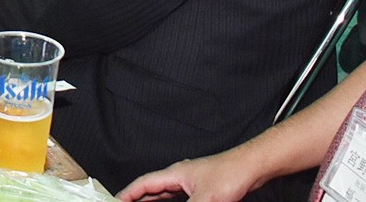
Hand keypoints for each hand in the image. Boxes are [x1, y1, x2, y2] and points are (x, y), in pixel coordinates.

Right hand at [116, 151, 267, 201]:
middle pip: (151, 188)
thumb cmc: (230, 175)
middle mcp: (180, 176)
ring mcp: (191, 182)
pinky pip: (176, 197)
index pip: (143, 184)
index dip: (127, 194)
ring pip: (164, 193)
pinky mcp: (202, 188)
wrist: (252, 167)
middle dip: (137, 198)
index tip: (114, 201)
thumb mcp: (204, 200)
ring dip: (151, 201)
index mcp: (175, 174)